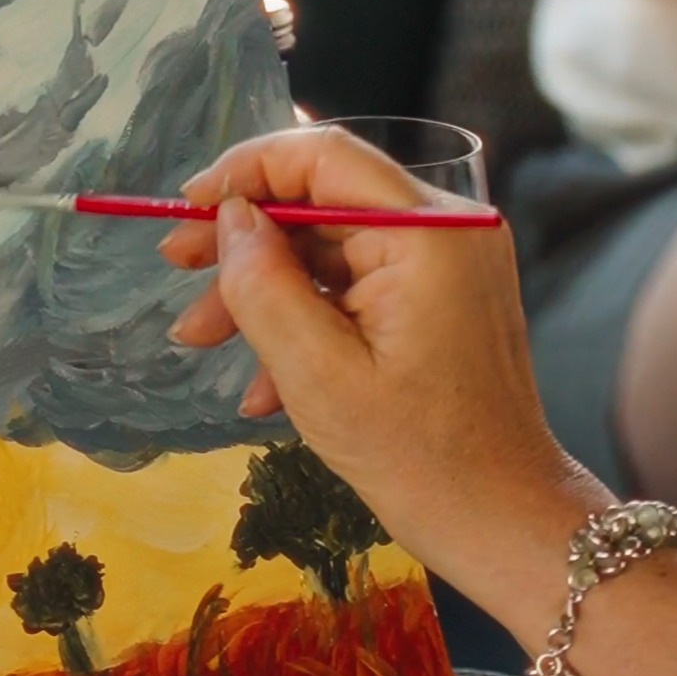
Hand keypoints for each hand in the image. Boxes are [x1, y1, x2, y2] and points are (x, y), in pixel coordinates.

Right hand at [160, 126, 609, 637]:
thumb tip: (230, 217)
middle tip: (175, 268)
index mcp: (427, 232)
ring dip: (264, 291)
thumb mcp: (316, 374)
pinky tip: (262, 382)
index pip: (323, 156)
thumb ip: (264, 284)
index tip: (185, 209)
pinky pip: (358, 287)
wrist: (501, 520)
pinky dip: (306, 321)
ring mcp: (449, 265)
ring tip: (199, 340)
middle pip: (323, 201)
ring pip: (331, 249)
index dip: (244, 171)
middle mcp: (447, 230)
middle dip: (244, 240)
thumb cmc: (416, 455)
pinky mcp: (442, 301)